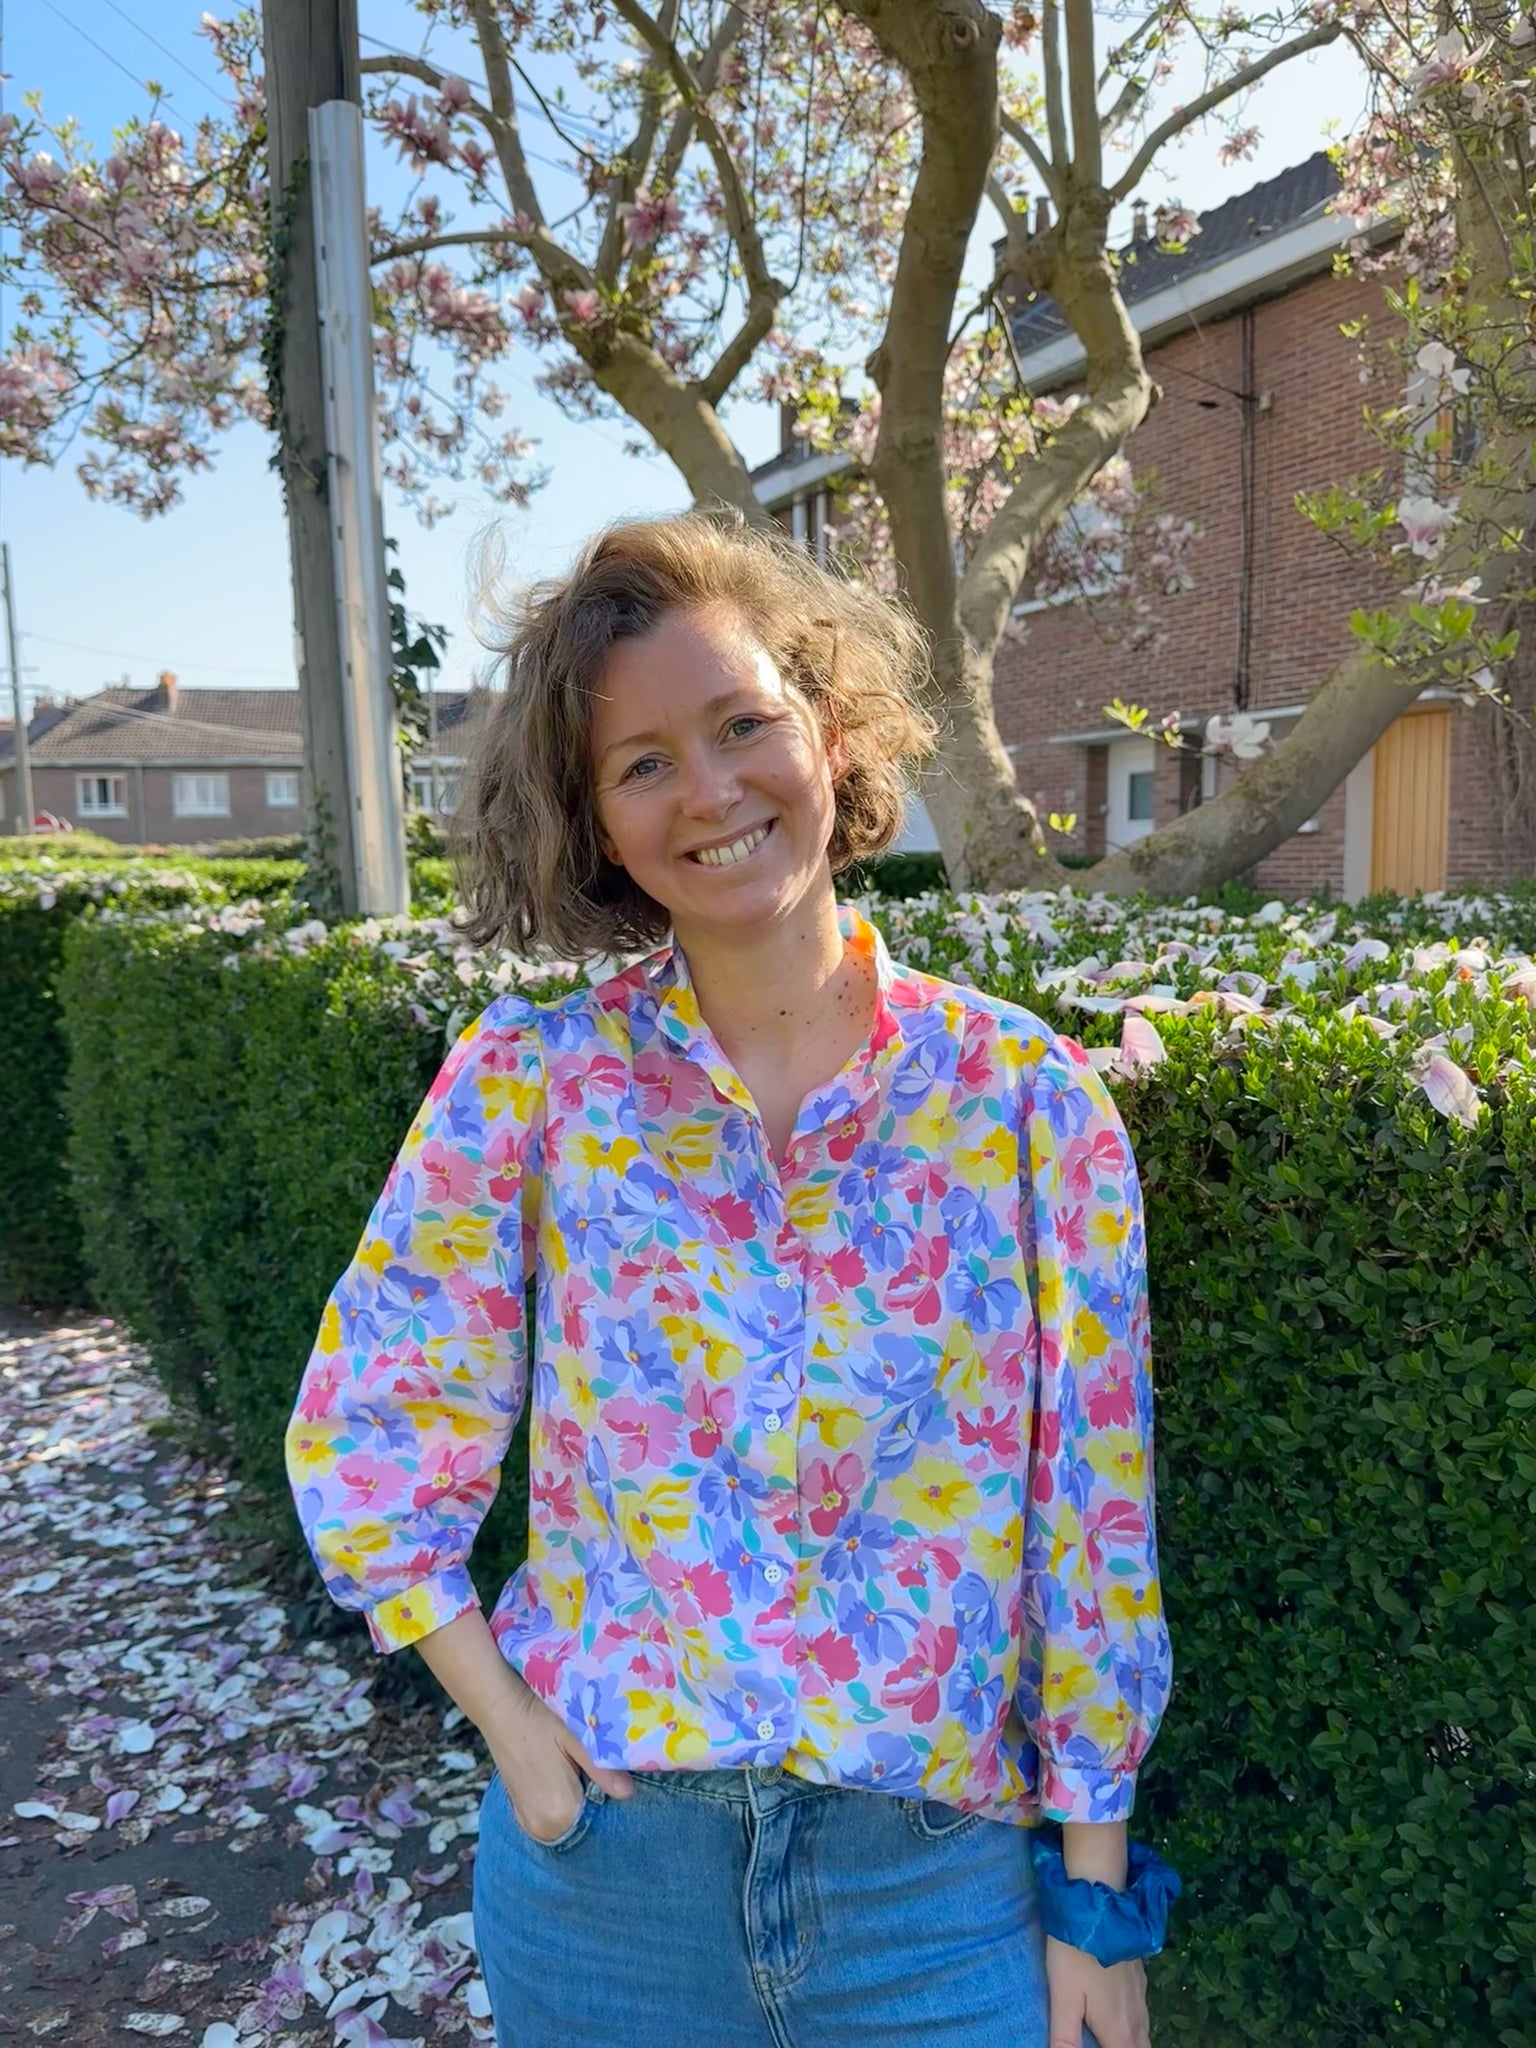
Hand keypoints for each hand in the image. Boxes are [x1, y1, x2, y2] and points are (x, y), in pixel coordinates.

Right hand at [482, 1679, 632, 1844]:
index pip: (601, 1818)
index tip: (612, 1774)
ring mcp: (528, 1822)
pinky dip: (561, 1802)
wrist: (501, 1709)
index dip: (609, 1795)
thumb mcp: (577, 1740)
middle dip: (594, 1799)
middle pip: (584, 1821)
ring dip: (577, 1801)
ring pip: (568, 1820)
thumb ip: (602, 1769)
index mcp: (560, 1812)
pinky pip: (552, 1817)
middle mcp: (543, 1827)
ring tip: (577, 1769)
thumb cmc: (540, 1720)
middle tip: (593, 1768)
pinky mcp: (520, 1813)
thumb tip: (628, 1793)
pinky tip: (563, 1776)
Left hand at [1046, 1936, 1150, 2047]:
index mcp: (1117, 2030)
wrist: (1098, 1909)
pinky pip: (1143, 2015)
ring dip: (1132, 2043)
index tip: (1096, 2044)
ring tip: (1113, 2039)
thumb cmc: (1075, 1955)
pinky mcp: (1141, 1979)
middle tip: (1104, 2041)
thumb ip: (1065, 2038)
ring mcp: (1141, 1997)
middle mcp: (1135, 2019)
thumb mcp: (1063, 1998)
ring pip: (1144, 2035)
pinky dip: (1136, 2027)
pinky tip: (1122, 2017)